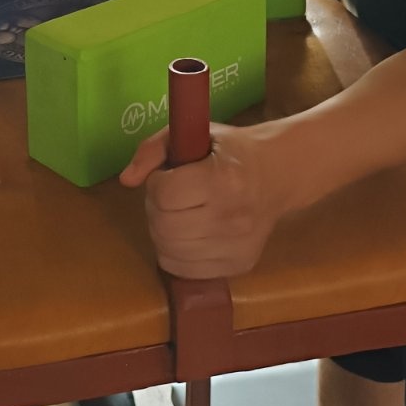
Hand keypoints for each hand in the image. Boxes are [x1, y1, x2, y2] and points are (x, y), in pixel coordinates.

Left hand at [119, 122, 280, 278]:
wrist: (278, 174)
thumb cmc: (230, 152)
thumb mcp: (195, 133)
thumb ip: (154, 149)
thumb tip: (127, 179)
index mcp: (223, 178)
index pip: (165, 194)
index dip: (157, 184)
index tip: (168, 176)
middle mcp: (232, 216)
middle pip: (165, 227)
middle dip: (156, 210)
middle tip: (169, 198)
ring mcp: (238, 245)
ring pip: (170, 252)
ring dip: (163, 233)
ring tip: (179, 215)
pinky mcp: (240, 265)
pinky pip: (186, 271)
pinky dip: (176, 255)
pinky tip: (188, 236)